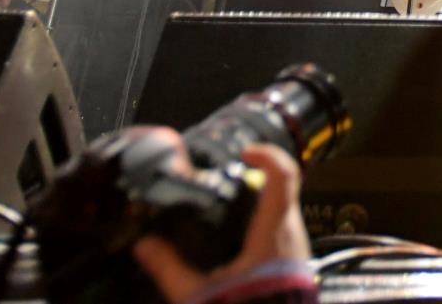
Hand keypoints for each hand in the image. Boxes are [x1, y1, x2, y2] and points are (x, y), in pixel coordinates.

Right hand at [132, 142, 309, 300]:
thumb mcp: (199, 293)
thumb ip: (169, 267)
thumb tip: (144, 246)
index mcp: (273, 234)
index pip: (284, 176)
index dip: (267, 154)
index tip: (245, 151)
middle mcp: (291, 237)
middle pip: (282, 191)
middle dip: (255, 182)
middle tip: (226, 181)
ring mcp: (297, 250)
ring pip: (283, 214)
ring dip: (258, 207)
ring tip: (227, 210)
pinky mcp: (295, 265)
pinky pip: (281, 234)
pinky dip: (260, 228)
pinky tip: (236, 242)